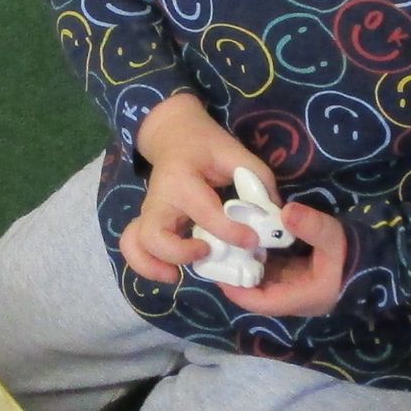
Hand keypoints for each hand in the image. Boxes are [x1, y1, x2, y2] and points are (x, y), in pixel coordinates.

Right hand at [121, 92, 265, 283]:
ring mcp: (148, 213)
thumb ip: (257, 180)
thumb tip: (276, 216)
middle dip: (180, 253)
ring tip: (178, 276)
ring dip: (152, 266)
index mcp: (182, 180)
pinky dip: (146, 265)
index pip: (204, 212)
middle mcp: (159, 200)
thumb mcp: (234, 152)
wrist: (173, 135)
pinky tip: (171, 273)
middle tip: (206, 253)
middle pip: (154, 236)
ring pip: (136, 245)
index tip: (252, 241)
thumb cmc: (205, 145)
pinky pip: (134, 248)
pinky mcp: (147, 223)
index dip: (229, 231)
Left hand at [222, 203, 347, 318]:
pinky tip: (248, 239)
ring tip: (227, 243)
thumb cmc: (356, 255)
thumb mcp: (334, 239)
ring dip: (247, 264)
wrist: (381, 257)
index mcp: (301, 297)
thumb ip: (312, 227)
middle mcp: (295, 296)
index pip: (260, 303)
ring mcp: (297, 285)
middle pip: (257, 292)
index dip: (237, 290)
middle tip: (217, 252)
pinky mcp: (300, 274)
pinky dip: (260, 257)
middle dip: (237, 274)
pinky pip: (273, 269)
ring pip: (263, 279)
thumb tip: (287, 211)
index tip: (218, 271)